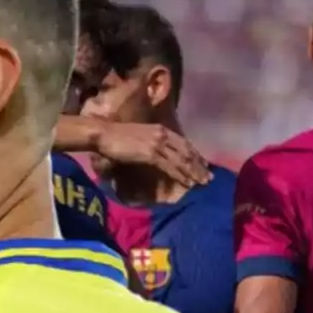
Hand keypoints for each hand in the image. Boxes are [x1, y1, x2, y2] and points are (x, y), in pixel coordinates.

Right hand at [95, 122, 211, 186]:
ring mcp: (158, 144)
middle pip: (187, 151)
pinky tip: (188, 183)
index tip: (203, 164)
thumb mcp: (139, 136)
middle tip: (209, 177)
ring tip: (203, 182)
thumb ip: (151, 142)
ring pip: (182, 160)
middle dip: (199, 165)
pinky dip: (181, 175)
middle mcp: (163, 134)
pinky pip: (171, 166)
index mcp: (161, 129)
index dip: (195, 154)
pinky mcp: (151, 154)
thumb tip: (156, 154)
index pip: (184, 143)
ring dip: (194, 172)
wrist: (104, 134)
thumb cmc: (116, 136)